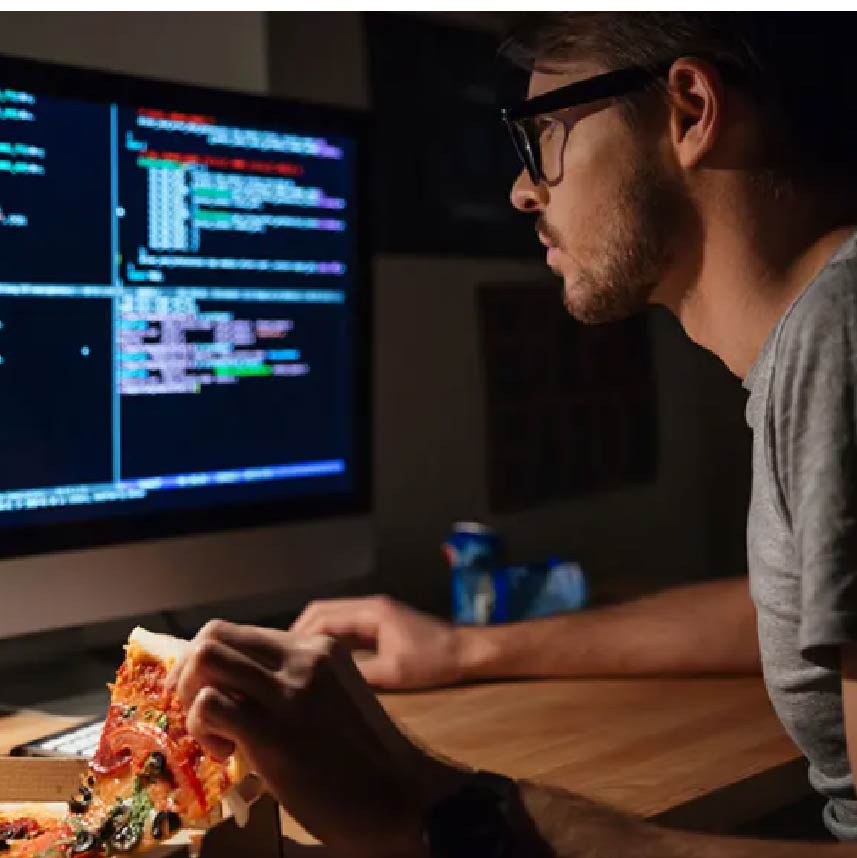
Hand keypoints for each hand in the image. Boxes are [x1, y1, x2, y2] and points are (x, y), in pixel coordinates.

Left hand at [167, 620, 466, 857]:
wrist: (402, 796)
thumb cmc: (367, 758)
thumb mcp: (331, 698)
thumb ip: (290, 683)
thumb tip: (235, 691)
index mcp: (317, 647)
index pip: (239, 632)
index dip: (209, 663)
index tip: (205, 694)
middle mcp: (302, 655)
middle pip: (214, 634)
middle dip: (189, 672)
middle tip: (200, 711)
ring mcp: (289, 689)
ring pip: (205, 658)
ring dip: (191, 695)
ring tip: (214, 731)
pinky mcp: (274, 729)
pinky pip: (208, 705)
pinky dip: (203, 729)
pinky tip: (229, 755)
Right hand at [290, 596, 466, 689]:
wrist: (465, 653)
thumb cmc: (434, 661)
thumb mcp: (395, 672)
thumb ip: (359, 674)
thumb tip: (322, 682)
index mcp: (371, 612)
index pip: (323, 616)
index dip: (299, 634)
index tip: (281, 655)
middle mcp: (369, 607)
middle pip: (322, 611)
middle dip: (300, 631)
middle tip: (282, 659)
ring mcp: (374, 614)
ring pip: (332, 618)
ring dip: (313, 636)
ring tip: (295, 662)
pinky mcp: (379, 625)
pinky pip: (345, 628)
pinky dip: (329, 640)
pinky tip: (320, 662)